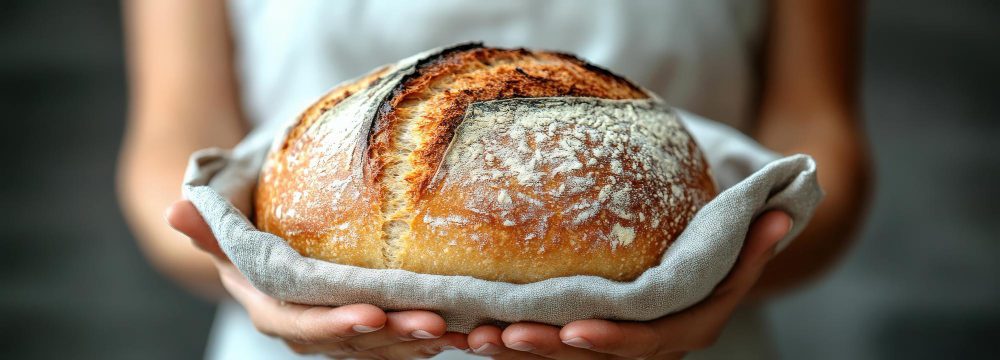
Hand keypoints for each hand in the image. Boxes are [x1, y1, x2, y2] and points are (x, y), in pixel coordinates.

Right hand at [166, 200, 468, 358]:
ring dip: (412, 342)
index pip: (300, 323)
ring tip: (452, 330)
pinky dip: (418, 340)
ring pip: (374, 347)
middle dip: (389, 336)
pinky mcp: (359, 329)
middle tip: (432, 324)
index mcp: (267, 306)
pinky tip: (455, 334)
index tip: (373, 313)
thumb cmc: (247, 229)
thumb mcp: (227, 225)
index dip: (335, 324)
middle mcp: (300, 329)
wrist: (264, 245)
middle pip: (346, 342)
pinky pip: (390, 341)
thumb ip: (209, 225)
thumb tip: (174, 209)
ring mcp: (332, 332)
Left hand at [466, 210, 792, 358]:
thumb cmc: (715, 259)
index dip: (610, 340)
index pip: (644, 341)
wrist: (698, 278)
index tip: (574, 329)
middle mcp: (643, 347)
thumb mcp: (738, 252)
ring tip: (470, 335)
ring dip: (514, 350)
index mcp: (681, 330)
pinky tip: (463, 331)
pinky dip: (504, 341)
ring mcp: (609, 346)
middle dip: (544, 349)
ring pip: (557, 358)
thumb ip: (756, 240)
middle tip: (500, 333)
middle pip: (589, 357)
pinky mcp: (578, 338)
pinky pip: (540, 347)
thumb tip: (786, 209)